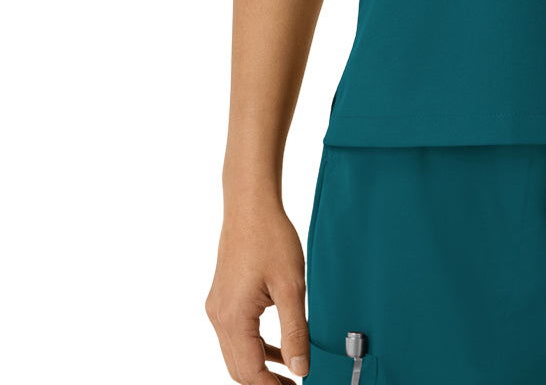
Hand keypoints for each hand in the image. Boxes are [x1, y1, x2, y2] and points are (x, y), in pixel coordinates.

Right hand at [206, 195, 310, 382]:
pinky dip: (255, 348)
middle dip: (264, 384)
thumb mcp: (291, 286)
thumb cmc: (271, 238)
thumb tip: (300, 368)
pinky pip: (236, 335)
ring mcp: (218, 308)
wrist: (250, 206)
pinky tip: (277, 351)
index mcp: (233, 318)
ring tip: (288, 376)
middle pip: (238, 369)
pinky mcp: (223, 299)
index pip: (250, 372)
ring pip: (236, 354)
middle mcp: (219, 317)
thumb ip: (295, 331)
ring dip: (260, 368)